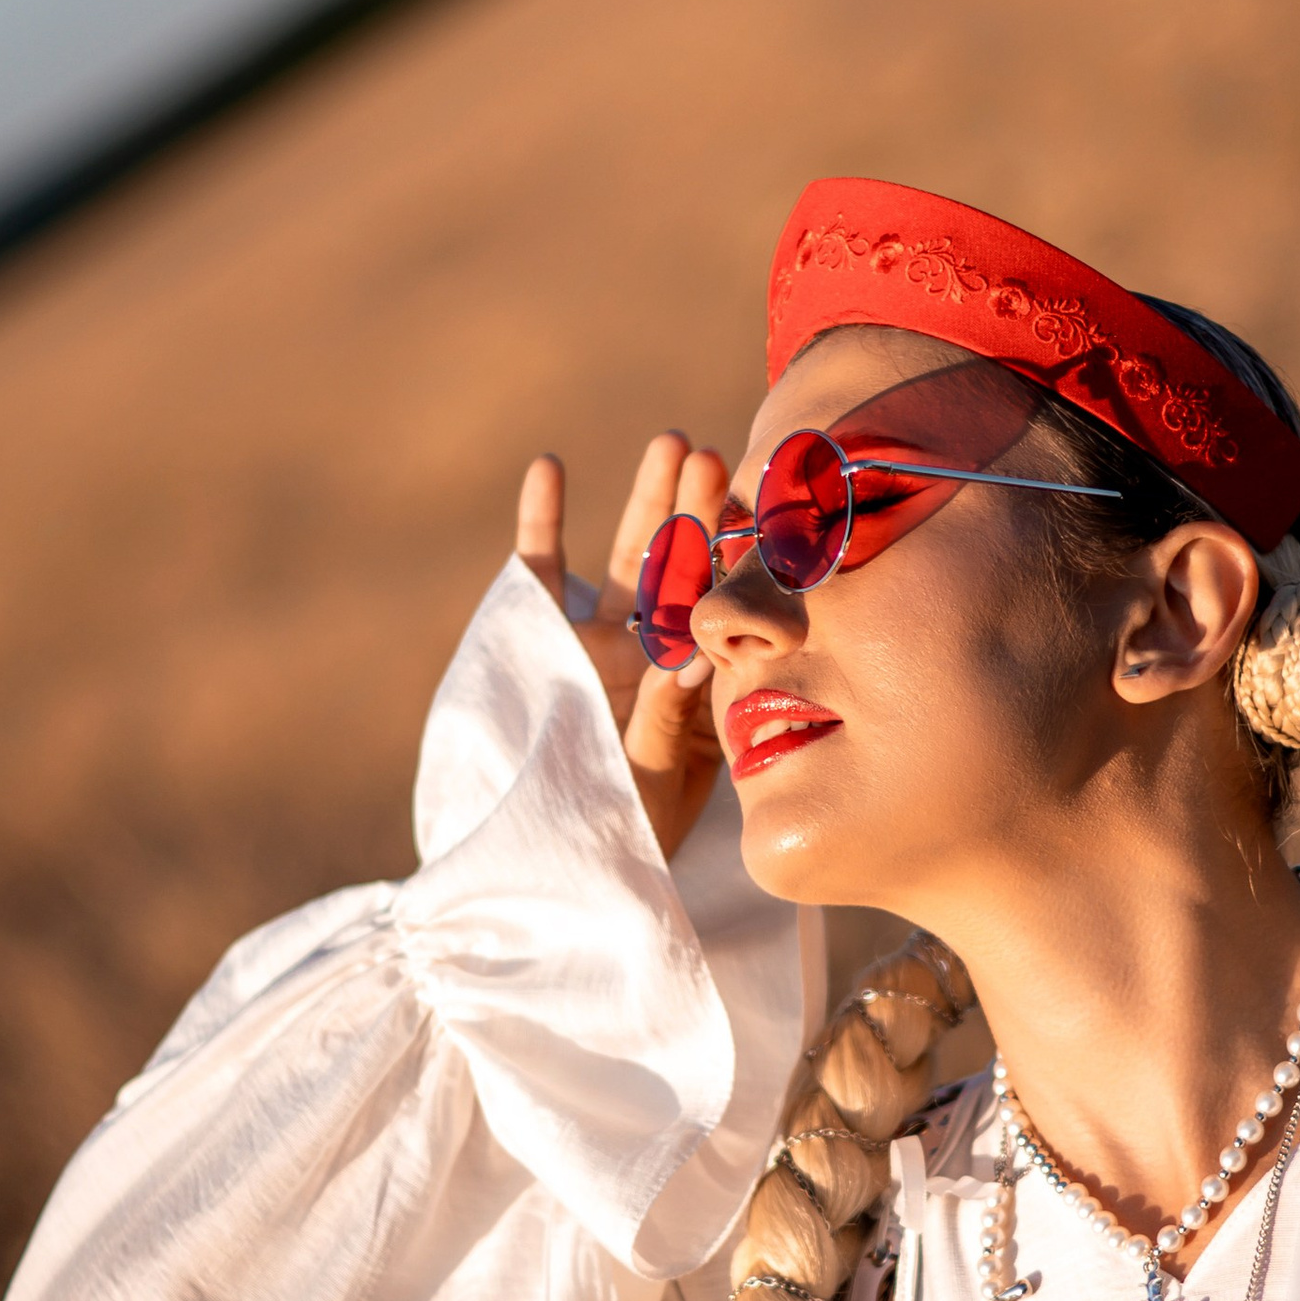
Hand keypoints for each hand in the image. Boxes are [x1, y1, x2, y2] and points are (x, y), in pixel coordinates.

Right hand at [516, 434, 727, 861]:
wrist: (544, 856)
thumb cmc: (621, 828)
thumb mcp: (653, 775)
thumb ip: (666, 717)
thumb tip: (690, 656)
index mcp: (696, 676)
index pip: (722, 608)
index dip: (738, 559)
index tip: (761, 512)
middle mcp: (654, 647)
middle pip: (684, 566)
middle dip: (700, 512)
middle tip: (719, 457)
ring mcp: (598, 636)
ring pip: (629, 555)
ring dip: (647, 500)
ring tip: (669, 444)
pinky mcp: (539, 634)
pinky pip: (542, 570)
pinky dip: (543, 521)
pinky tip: (552, 467)